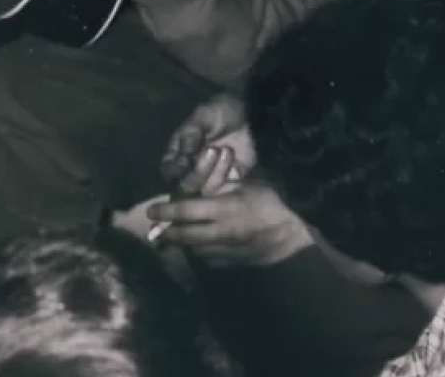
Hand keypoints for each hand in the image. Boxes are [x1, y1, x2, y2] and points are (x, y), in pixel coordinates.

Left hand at [148, 181, 315, 266]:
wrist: (293, 238)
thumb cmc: (275, 203)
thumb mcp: (250, 185)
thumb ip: (224, 184)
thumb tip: (204, 181)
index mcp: (226, 209)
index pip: (188, 210)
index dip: (167, 211)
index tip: (151, 211)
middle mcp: (222, 232)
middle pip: (185, 236)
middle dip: (168, 233)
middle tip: (154, 230)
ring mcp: (227, 251)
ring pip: (194, 250)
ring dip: (182, 244)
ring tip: (170, 237)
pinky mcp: (232, 263)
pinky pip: (208, 259)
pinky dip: (199, 252)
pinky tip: (196, 247)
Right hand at [160, 94, 252, 192]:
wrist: (250, 114)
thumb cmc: (221, 112)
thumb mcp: (202, 117)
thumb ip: (189, 137)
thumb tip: (181, 160)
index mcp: (178, 154)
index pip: (168, 172)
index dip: (174, 170)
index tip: (186, 159)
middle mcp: (191, 170)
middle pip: (184, 187)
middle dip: (197, 173)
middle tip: (212, 150)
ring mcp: (210, 179)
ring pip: (203, 191)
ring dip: (214, 172)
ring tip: (226, 150)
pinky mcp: (228, 184)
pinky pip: (223, 191)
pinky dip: (226, 174)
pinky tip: (231, 156)